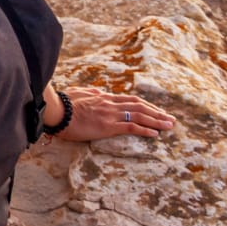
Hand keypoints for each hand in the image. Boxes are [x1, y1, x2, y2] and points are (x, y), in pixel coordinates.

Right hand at [56, 86, 177, 141]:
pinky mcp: (108, 126)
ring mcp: (111, 115)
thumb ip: (89, 92)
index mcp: (104, 98)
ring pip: (140, 116)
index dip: (146, 105)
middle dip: (157, 113)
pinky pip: (131, 127)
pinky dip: (145, 130)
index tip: (157, 110)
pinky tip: (155, 134)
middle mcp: (111, 104)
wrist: (56, 111)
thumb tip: (97, 91)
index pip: (131, 100)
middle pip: (140, 107)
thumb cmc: (63, 104)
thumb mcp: (77, 94)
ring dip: (156, 121)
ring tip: (169, 126)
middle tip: (170, 119)